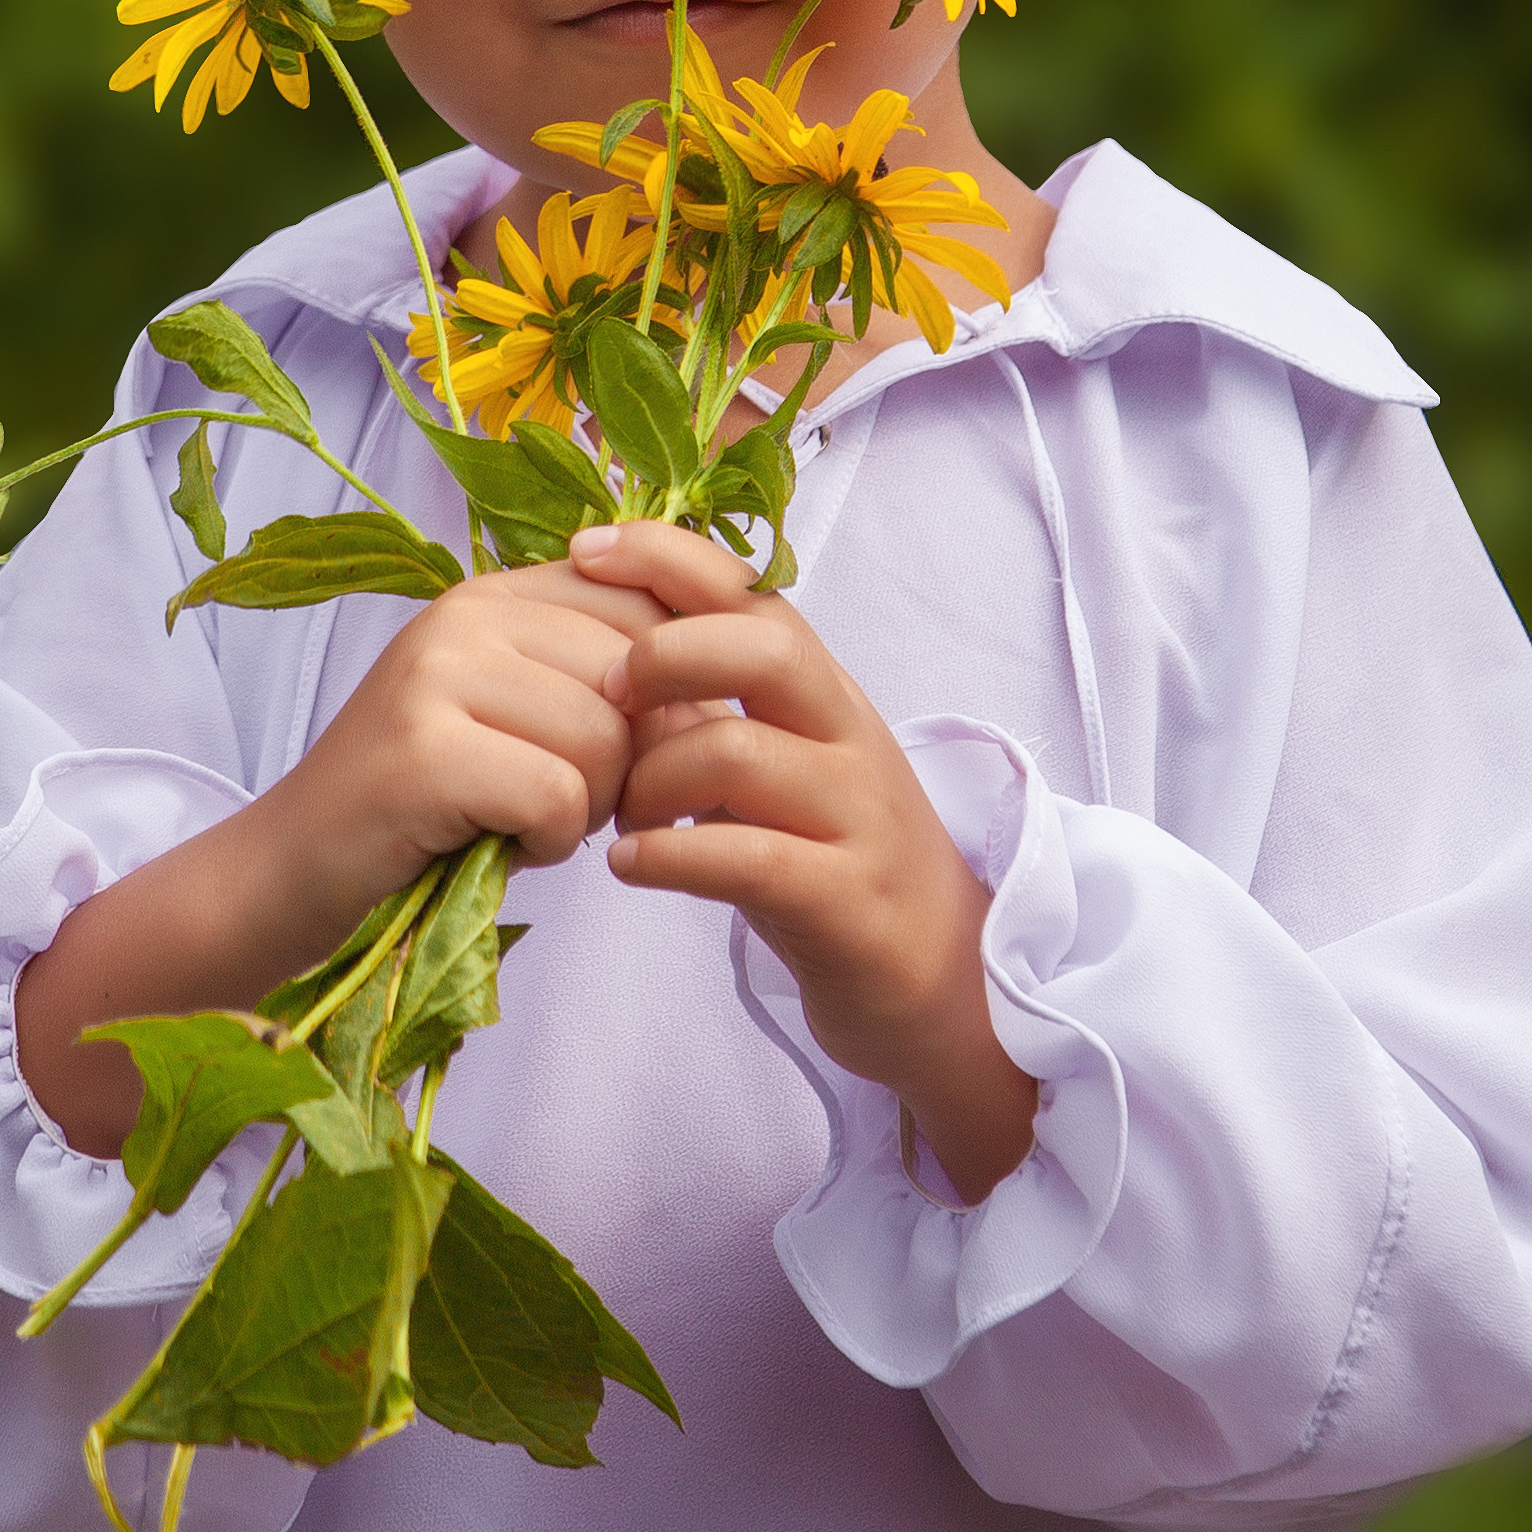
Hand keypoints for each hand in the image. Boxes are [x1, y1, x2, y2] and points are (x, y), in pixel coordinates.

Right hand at [18, 558, 667, 1153]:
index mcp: (492, 591)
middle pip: (637, 678)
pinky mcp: (422, 751)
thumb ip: (593, 674)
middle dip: (625, 762)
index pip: (646, 604)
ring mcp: (436, 675)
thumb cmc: (424, 807)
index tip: (618, 750)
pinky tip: (498, 846)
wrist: (290, 876)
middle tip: (559, 801)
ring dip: (584, 808)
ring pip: (604, 740)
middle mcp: (463, 612)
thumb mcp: (513, 713)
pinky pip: (556, 797)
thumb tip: (714, 682)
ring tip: (520, 821)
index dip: (666, 692)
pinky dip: (546, 843)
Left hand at [574, 520, 1039, 1203]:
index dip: (670, 558)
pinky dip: (671, 856)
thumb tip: (607, 655)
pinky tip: (630, 867)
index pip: (755, 594)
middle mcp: (850, 739)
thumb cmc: (836, 864)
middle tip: (604, 700)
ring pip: (740, 752)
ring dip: (650, 778)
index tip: (588, 547)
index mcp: (827, 695)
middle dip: (665, 654)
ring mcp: (855, 818)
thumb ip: (714, 710)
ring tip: (617, 816)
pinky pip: (747, 858)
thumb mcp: (782, 770)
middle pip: (766, 648)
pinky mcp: (847, 902)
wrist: (943, 984)